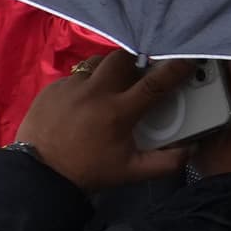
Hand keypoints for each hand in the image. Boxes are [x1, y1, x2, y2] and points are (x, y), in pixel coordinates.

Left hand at [15, 51, 203, 191]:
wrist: (40, 172)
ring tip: (116, 81)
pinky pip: (76, 75)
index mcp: (117, 112)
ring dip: (110, 67)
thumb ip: (166, 162)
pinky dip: (87, 80)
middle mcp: (94, 92)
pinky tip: (88, 96)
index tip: (186, 59)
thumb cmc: (88, 171)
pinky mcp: (52, 87)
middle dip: (137, 58)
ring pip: (96, 62)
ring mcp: (70, 87)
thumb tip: (190, 149)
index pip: (154, 84)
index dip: (174, 69)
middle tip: (144, 68)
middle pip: (122, 58)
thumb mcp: (132, 172)